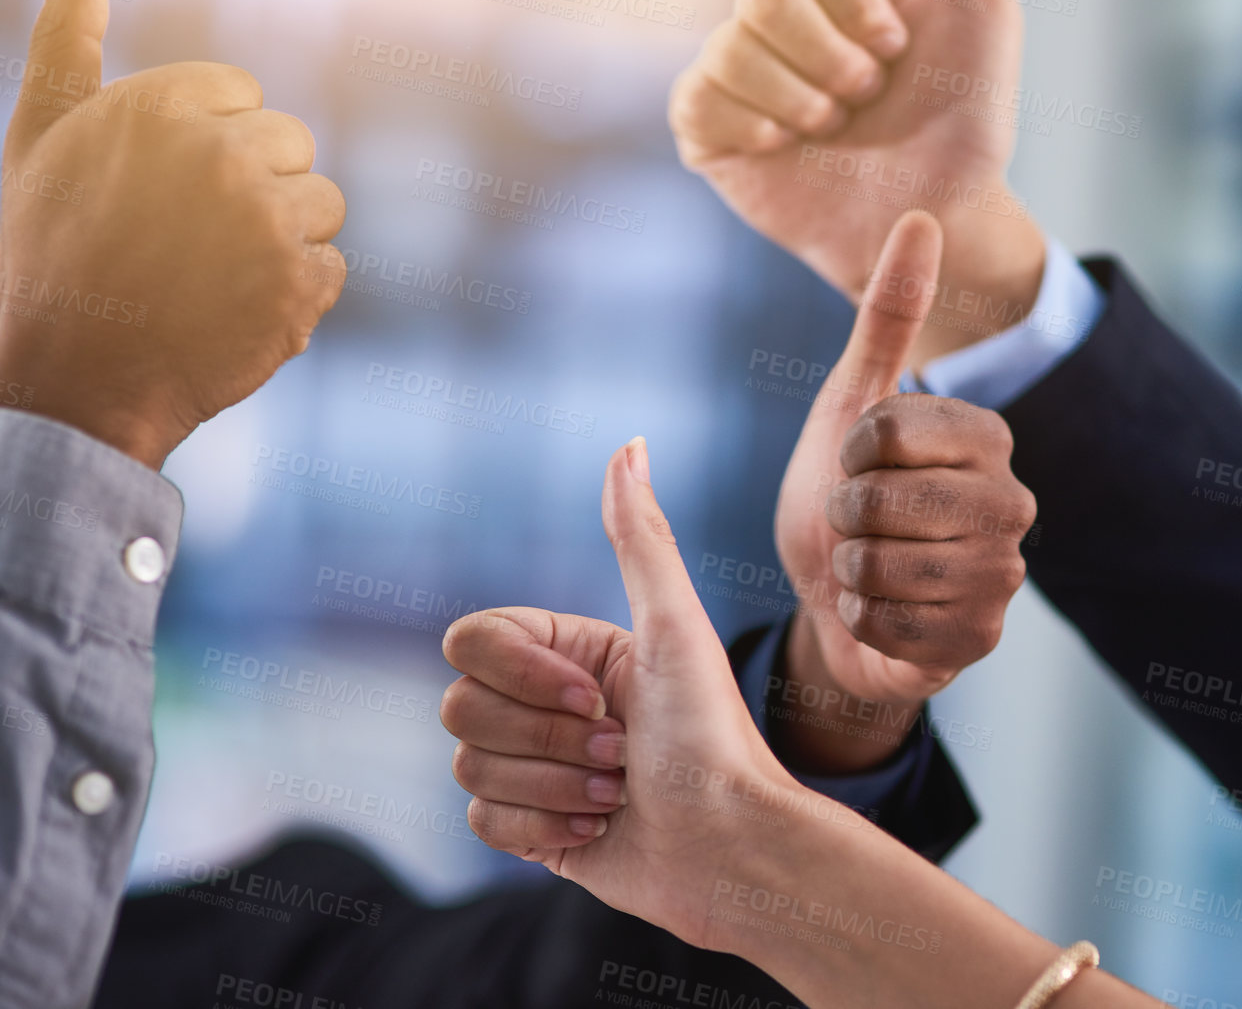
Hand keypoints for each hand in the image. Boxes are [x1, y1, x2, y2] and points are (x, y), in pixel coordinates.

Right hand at [0, 0, 346, 468]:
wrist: (71, 377)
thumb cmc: (50, 250)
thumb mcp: (43, 132)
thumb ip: (65, 33)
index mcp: (162, 105)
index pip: (243, 99)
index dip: (208, 149)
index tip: (162, 194)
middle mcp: (220, 152)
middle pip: (292, 146)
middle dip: (255, 188)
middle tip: (186, 240)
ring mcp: (267, 220)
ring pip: (323, 205)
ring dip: (283, 241)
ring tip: (213, 276)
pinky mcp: (301, 283)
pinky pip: (331, 267)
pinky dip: (297, 295)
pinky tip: (237, 313)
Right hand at [443, 437, 814, 950]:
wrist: (731, 848)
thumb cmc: (712, 736)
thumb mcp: (676, 627)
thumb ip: (641, 537)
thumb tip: (630, 442)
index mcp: (571, 650)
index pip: (472, 641)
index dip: (524, 677)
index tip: (597, 699)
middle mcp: (547, 703)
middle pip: (460, 707)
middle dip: (547, 741)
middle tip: (620, 754)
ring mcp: (535, 765)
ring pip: (468, 766)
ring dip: (553, 787)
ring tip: (618, 793)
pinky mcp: (533, 828)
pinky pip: (482, 822)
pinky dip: (543, 829)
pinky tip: (600, 829)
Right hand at [669, 0, 1042, 366]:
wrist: (934, 219)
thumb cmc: (963, 120)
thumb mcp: (982, 10)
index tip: (897, 48)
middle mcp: (784, 17)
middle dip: (828, 56)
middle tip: (866, 98)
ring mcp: (741, 70)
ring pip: (731, 45)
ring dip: (800, 98)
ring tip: (834, 131)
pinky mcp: (710, 127)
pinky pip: (701, 99)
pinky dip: (754, 126)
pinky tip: (788, 149)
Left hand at [772, 213, 1034, 770]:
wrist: (830, 597)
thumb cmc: (843, 491)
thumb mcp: (851, 401)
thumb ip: (888, 316)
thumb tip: (921, 216)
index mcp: (989, 438)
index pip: (892, 429)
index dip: (850, 450)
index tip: (855, 461)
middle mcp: (1012, 505)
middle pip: (883, 501)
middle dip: (842, 514)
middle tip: (856, 521)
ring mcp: (1002, 578)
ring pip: (884, 566)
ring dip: (848, 568)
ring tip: (865, 564)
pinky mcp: (979, 639)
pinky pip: (888, 626)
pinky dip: (860, 618)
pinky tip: (875, 611)